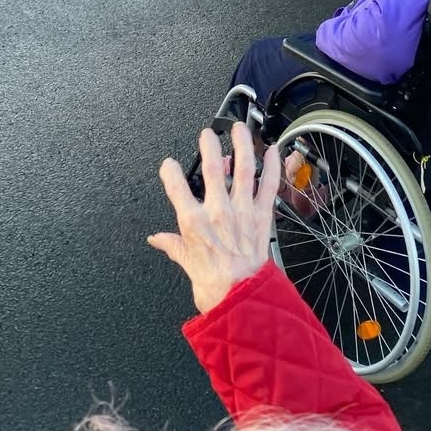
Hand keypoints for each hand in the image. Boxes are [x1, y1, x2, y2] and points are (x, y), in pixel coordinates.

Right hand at [148, 121, 279, 314]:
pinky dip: (272, 167)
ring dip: (242, 145)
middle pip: (211, 169)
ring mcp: (242, 212)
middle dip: (208, 146)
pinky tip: (273, 151)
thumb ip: (173, 246)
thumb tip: (157, 239)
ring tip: (240, 128)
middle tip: (207, 133)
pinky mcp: (262, 217)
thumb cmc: (216, 288)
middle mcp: (218, 212)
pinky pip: (269, 186)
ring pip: (243, 170)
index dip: (170, 172)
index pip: (177, 188)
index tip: (169, 164)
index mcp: (195, 224)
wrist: (244, 301)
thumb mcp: (187, 266)